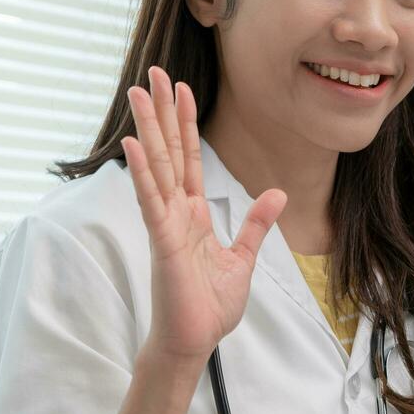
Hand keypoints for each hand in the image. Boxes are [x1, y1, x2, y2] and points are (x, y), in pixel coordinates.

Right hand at [121, 65, 286, 363]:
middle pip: (169, 152)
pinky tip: (135, 144)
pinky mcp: (162, 242)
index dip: (187, 123)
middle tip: (153, 73)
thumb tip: (279, 192)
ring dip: (148, 128)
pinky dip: (144, 173)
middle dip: (163, 112)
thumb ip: (256, 224)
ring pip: (156, 167)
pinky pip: (151, 201)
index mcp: (193, 214)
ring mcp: (165, 224)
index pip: (190, 159)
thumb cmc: (210, 306)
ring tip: (138, 92)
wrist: (195, 340)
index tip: (182, 88)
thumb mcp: (243, 258)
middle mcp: (175, 213)